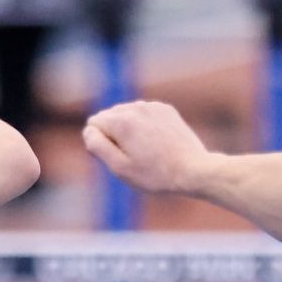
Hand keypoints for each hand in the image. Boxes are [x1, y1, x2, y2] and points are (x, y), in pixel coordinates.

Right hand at [82, 101, 214, 195]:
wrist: (193, 170)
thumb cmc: (154, 174)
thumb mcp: (119, 167)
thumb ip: (97, 146)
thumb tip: (89, 130)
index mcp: (121, 122)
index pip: (92, 125)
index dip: (99, 144)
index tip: (116, 158)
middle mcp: (135, 107)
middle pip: (107, 117)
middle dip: (112, 134)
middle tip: (131, 156)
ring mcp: (152, 106)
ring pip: (124, 114)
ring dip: (127, 129)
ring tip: (144, 150)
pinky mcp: (165, 109)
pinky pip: (142, 114)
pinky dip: (143, 125)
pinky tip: (155, 142)